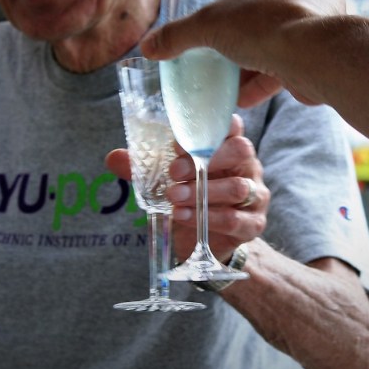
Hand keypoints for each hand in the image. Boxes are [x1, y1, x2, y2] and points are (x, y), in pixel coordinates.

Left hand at [104, 115, 268, 262]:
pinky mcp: (254, 223)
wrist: (209, 244)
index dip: (206, 129)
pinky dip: (208, 218)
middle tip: (173, 173)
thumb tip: (113, 157)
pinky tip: (184, 216)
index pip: (230, 124)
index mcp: (229, 146)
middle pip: (240, 149)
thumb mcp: (168, 181)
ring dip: (202, 192)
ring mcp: (256, 194)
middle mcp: (248, 165)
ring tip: (174, 198)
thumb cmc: (192, 200)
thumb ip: (145, 169)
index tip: (177, 142)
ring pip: (238, 187)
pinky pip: (236, 219)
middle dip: (204, 160)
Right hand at [141, 0, 347, 107]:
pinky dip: (270, 73)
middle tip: (220, 46)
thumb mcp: (208, 28)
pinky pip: (293, 54)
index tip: (214, 8)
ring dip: (254, 55)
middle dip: (240, 27)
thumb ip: (177, 35)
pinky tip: (247, 97)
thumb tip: (147, 47)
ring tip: (231, 78)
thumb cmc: (263, 25)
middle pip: (263, 0)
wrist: (315, 55)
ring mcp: (321, 10)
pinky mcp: (327, 42)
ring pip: (278, 31)